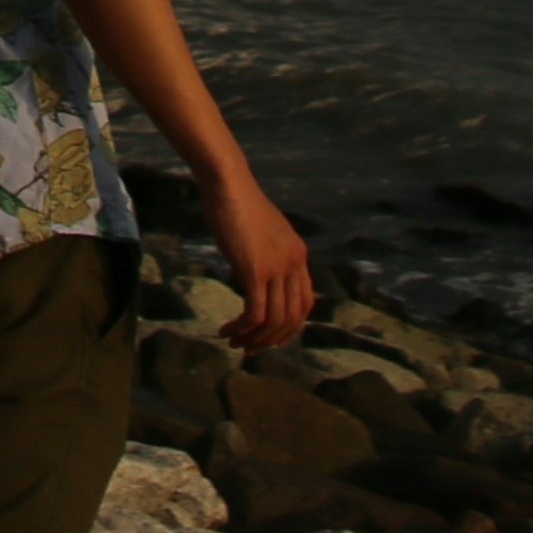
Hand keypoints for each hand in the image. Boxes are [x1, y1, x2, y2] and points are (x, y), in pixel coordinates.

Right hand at [205, 171, 311, 351]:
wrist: (228, 182)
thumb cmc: (238, 201)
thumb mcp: (263, 231)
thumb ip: (269, 253)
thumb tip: (258, 274)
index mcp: (299, 256)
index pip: (304, 304)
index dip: (289, 326)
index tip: (269, 336)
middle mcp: (293, 265)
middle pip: (292, 319)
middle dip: (271, 341)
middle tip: (249, 349)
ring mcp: (276, 268)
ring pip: (273, 321)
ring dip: (253, 339)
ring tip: (234, 343)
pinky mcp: (255, 270)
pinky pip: (255, 313)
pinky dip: (242, 328)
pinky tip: (227, 330)